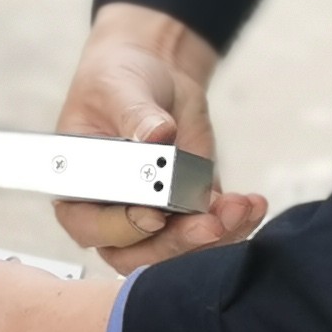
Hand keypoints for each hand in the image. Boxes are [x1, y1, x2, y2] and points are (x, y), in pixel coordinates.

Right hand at [51, 3, 267, 270]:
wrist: (154, 78)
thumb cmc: (117, 84)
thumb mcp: (118, 89)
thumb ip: (135, 115)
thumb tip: (156, 136)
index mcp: (80, 191)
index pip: (92, 227)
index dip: (122, 228)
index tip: (153, 215)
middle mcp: (114, 215)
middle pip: (140, 254)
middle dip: (179, 242)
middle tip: (210, 222)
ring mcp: (155, 219)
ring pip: (182, 251)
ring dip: (216, 236)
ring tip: (240, 207)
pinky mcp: (190, 212)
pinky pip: (213, 232)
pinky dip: (236, 223)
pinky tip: (251, 204)